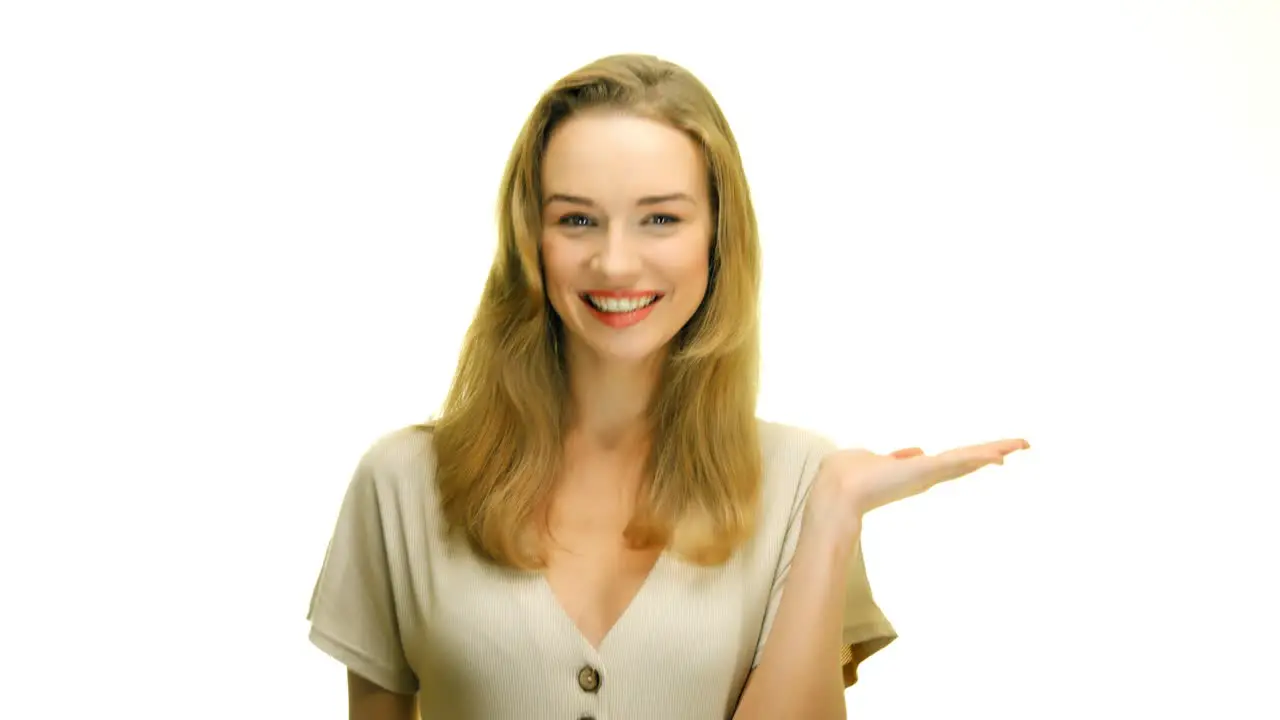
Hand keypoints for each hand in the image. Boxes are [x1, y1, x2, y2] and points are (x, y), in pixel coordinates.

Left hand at [805, 438, 1030, 538]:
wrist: (838, 492)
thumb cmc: (849, 476)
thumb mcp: (877, 460)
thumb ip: (898, 457)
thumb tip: (915, 451)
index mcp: (916, 470)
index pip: (952, 460)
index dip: (974, 455)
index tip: (997, 451)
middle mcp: (927, 474)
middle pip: (967, 460)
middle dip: (993, 451)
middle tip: (1022, 444)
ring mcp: (928, 474)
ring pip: (967, 460)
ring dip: (993, 450)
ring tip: (1020, 444)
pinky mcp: (924, 472)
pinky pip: (957, 461)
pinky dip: (977, 457)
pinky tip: (998, 454)